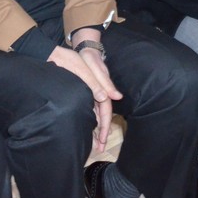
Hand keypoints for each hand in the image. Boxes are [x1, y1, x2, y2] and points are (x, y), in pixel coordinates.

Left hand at [47, 36, 122, 152]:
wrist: (81, 49)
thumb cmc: (87, 57)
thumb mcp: (94, 68)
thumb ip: (102, 83)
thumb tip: (116, 97)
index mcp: (104, 89)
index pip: (106, 112)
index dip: (104, 126)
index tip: (103, 140)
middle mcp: (101, 93)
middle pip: (103, 116)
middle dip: (101, 133)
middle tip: (98, 149)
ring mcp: (95, 93)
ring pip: (97, 115)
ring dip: (96, 129)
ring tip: (94, 144)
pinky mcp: (88, 92)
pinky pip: (91, 110)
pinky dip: (90, 120)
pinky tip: (87, 129)